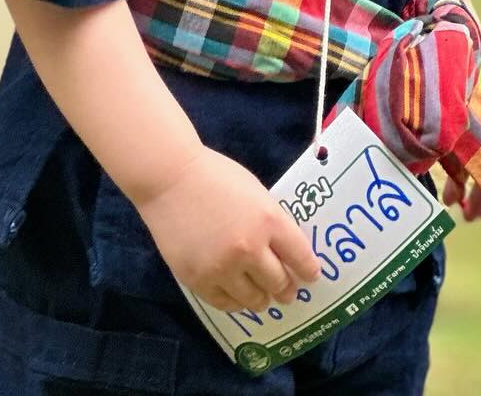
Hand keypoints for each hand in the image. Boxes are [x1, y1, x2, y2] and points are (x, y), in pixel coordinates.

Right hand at [134, 145, 321, 312]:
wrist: (169, 179)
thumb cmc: (215, 176)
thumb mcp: (255, 192)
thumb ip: (271, 221)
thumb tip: (284, 251)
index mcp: (268, 221)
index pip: (301, 257)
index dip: (309, 271)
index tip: (311, 276)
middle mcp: (250, 249)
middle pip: (279, 283)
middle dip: (287, 289)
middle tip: (288, 292)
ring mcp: (223, 267)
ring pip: (254, 299)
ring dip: (263, 299)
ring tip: (264, 298)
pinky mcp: (199, 280)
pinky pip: (226, 303)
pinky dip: (236, 302)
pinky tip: (238, 296)